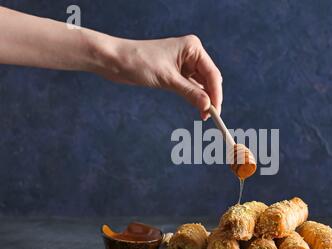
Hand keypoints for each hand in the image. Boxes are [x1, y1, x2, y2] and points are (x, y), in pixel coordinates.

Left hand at [100, 35, 222, 119]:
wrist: (115, 60)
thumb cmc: (139, 62)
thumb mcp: (167, 79)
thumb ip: (190, 93)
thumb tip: (208, 106)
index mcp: (192, 48)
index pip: (212, 74)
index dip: (216, 94)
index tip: (216, 111)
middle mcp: (191, 54)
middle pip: (209, 79)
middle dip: (211, 97)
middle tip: (210, 116)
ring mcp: (184, 64)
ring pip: (202, 85)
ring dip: (203, 99)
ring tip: (203, 115)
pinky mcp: (176, 73)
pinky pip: (191, 87)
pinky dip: (194, 97)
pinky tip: (197, 107)